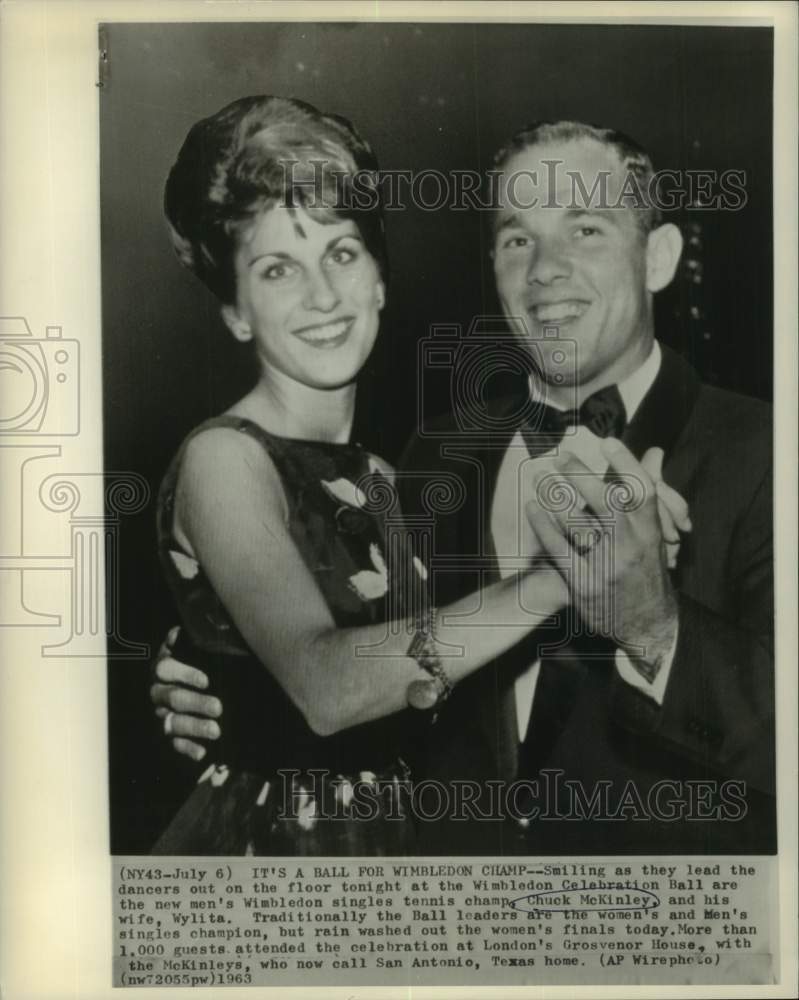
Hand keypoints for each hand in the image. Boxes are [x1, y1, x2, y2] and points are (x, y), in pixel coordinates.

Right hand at [150, 627, 221, 761]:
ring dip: (194, 727)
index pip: (167, 668)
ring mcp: (161, 714)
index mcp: (164, 666)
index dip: (185, 674)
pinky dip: (187, 748)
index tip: (207, 681)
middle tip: (218, 708)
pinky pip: (174, 743)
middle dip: (196, 703)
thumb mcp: (196, 649)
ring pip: (173, 722)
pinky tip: (202, 753)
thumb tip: (178, 633)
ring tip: (216, 730)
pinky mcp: (168, 734)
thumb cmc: (200, 661)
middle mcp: (158, 691)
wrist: (197, 684)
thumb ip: (188, 642)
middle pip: (172, 697)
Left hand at [526, 438, 681, 671]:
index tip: (607, 442)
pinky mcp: (584, 585)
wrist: (648, 623)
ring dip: (555, 497)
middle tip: (560, 456)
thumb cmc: (648, 569)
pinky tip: (532, 508)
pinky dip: (543, 527)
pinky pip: (559, 551)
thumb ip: (648, 491)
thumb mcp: (655, 533)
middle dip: (581, 475)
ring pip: (578, 524)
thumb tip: (654, 452)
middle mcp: (630, 546)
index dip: (626, 463)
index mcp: (650, 530)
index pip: (641, 490)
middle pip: (606, 501)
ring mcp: (607, 566)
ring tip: (540, 477)